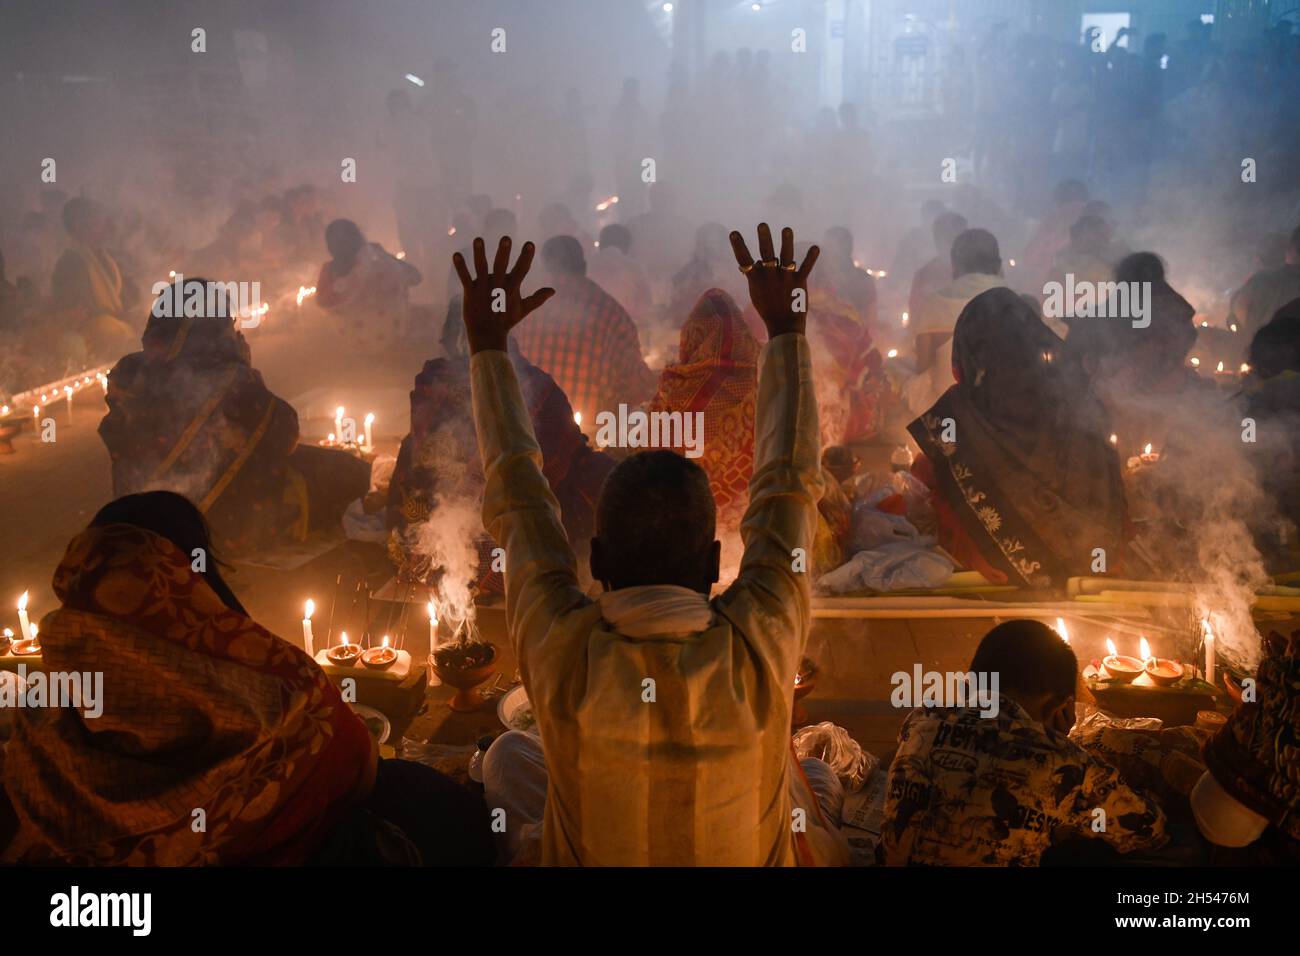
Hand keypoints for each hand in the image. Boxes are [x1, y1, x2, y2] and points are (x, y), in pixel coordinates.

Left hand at [453, 236, 554, 353]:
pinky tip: (456, 255)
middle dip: (503, 253)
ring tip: (478, 239)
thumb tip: (553, 290)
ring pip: (481, 268)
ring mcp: (483, 288)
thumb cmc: (506, 321)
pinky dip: (460, 267)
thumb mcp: (524, 309)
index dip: (526, 257)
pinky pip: (465, 278)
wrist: (488, 334)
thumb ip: (538, 298)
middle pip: (500, 266)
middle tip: (506, 239)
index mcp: (511, 288)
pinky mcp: (470, 292)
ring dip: (479, 254)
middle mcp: (497, 286)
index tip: (529, 244)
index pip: (521, 270)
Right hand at [728, 223, 818, 338]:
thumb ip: (754, 276)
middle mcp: (770, 277)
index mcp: (756, 279)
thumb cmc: (767, 307)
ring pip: (786, 258)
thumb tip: (751, 263)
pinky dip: (811, 259)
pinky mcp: (799, 282)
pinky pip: (805, 269)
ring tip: (786, 230)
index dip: (738, 246)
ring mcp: (785, 279)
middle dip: (764, 239)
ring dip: (787, 243)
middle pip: (766, 255)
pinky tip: (816, 247)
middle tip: (763, 225)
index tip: (733, 232)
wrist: (783, 325)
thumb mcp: (756, 292)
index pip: (744, 260)